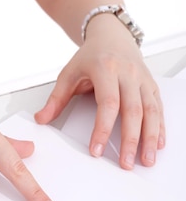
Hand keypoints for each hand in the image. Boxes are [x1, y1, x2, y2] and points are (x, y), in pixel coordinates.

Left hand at [35, 16, 164, 168]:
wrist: (111, 36)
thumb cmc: (91, 56)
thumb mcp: (69, 74)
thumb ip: (56, 99)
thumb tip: (41, 119)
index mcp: (105, 69)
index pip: (107, 103)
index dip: (103, 129)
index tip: (97, 150)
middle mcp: (128, 73)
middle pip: (133, 110)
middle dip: (131, 140)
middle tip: (126, 163)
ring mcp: (142, 79)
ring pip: (151, 111)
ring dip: (150, 138)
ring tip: (146, 160)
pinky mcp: (151, 85)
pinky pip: (159, 108)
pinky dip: (160, 127)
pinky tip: (158, 143)